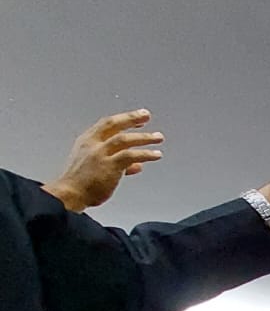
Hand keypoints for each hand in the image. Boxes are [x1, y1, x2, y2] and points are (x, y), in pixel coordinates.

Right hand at [45, 110, 164, 210]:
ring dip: (144, 137)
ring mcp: (100, 154)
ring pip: (124, 139)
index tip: (137, 118)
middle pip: (114, 124)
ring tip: (158, 137)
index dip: (123, 119)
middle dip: (131, 118)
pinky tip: (156, 155)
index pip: (106, 124)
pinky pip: (130, 156)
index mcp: (87, 141)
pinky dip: (145, 154)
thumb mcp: (96, 167)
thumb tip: (137, 165)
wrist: (70, 195)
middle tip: (146, 115)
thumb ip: (119, 163)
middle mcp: (93, 144)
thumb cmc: (81, 184)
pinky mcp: (109, 166)